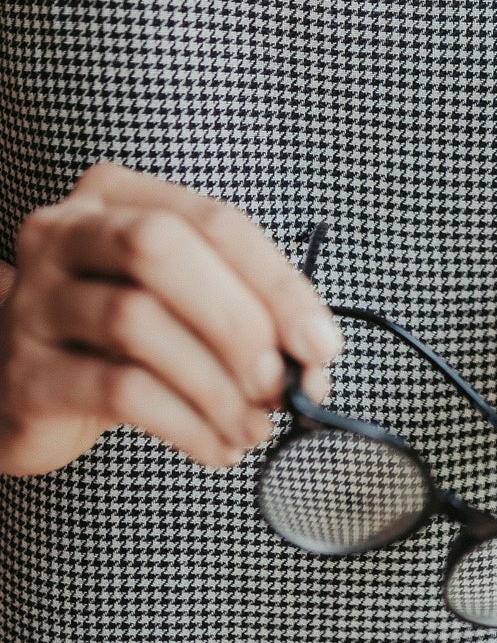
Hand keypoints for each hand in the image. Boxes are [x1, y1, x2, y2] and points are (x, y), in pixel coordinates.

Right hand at [0, 160, 344, 477]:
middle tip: (281, 383)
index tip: (320, 343)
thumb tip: (312, 356)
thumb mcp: (175, 300)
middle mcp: (65, 233)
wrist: (16, 390)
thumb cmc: (113, 336)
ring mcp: (34, 300)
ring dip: (216, 384)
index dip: (275, 281)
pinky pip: (118, 390)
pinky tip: (215, 446)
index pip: (212, 220)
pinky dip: (184, 422)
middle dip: (238, 320)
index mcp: (115, 196)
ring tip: (255, 425)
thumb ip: (240, 308)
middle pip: (161, 250)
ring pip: (137, 322)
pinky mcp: (25, 373)